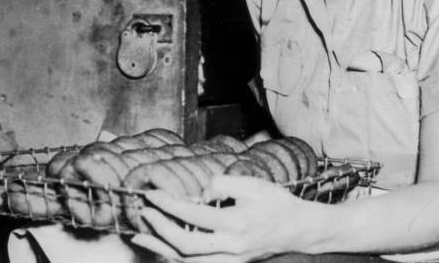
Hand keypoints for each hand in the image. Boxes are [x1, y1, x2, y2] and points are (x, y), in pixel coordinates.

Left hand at [130, 175, 318, 261]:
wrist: (298, 229)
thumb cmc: (275, 203)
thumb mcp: (253, 184)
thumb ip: (223, 183)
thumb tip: (199, 189)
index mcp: (237, 224)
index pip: (194, 216)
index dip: (169, 204)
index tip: (152, 192)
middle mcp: (232, 247)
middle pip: (186, 245)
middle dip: (160, 228)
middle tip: (144, 211)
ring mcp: (231, 261)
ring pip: (189, 261)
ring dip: (161, 248)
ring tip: (140, 235)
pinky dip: (175, 257)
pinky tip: (160, 248)